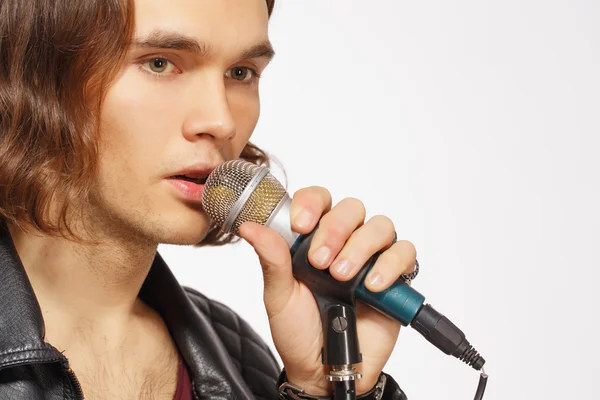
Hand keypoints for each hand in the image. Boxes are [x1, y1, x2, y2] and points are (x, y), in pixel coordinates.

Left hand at [238, 186, 416, 394]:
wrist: (324, 368)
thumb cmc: (298, 330)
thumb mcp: (279, 295)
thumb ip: (271, 259)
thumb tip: (249, 226)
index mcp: (314, 238)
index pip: (318, 199)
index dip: (311, 204)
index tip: (301, 226)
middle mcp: (345, 241)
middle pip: (352, 208)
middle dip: (335, 230)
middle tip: (320, 262)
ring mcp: (371, 258)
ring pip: (380, 226)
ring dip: (360, 247)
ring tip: (342, 277)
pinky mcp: (396, 277)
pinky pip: (405, 253)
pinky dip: (391, 264)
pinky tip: (372, 286)